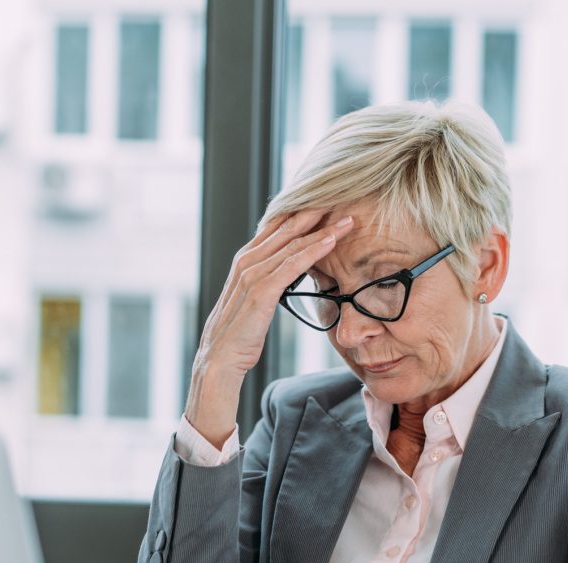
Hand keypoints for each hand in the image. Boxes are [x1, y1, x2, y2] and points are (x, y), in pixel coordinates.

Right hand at [183, 211, 354, 447]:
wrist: (220, 358)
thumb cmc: (240, 332)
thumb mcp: (256, 299)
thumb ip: (270, 280)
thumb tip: (292, 271)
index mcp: (245, 259)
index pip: (278, 227)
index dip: (303, 213)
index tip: (329, 202)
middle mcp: (247, 260)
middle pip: (287, 228)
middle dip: (316, 212)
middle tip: (344, 199)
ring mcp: (252, 274)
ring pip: (293, 243)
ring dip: (322, 228)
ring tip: (347, 218)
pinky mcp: (260, 291)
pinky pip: (292, 265)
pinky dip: (313, 250)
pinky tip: (331, 241)